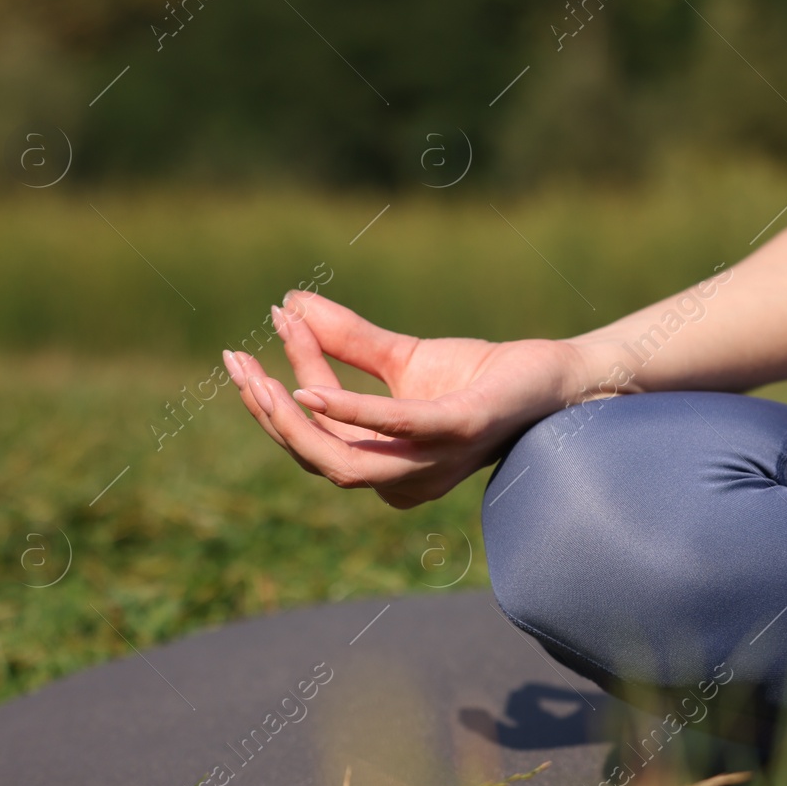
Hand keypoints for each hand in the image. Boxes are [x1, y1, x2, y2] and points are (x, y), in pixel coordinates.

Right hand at [225, 290, 588, 507]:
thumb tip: (288, 304)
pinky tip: (313, 394)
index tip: (272, 326)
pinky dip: (352, 415)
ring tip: (260, 377)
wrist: (552, 376)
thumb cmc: (479, 377)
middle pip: (316, 459)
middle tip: (234, 365)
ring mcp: (433, 462)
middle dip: (268, 415)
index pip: (319, 434)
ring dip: (294, 420)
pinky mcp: (460, 432)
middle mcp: (405, 480)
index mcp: (387, 466)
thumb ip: (347, 341)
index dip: (284, 387)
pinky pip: (395, 431)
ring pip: (342, 461)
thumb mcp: (401, 357)